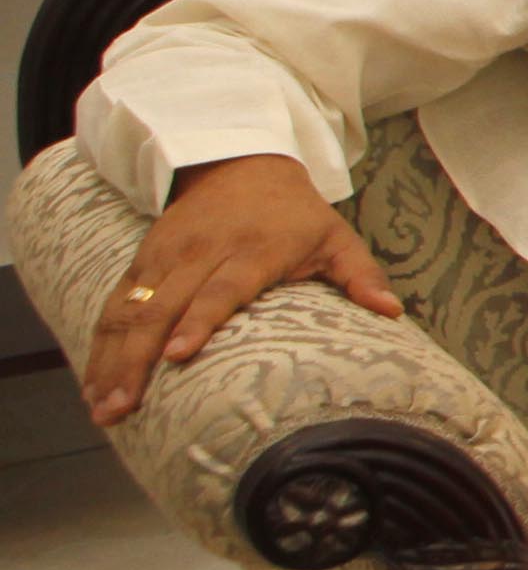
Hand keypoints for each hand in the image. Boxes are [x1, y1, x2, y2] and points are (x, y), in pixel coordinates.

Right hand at [83, 154, 401, 428]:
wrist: (241, 161)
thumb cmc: (296, 213)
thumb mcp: (335, 237)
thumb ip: (360, 275)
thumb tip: (392, 312)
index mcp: (252, 250)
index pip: (221, 290)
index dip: (198, 321)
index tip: (177, 356)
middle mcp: (201, 253)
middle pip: (163, 309)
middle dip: (137, 360)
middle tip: (121, 407)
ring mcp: (166, 257)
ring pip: (130, 311)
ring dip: (111, 360)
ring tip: (102, 407)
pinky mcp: (143, 260)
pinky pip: (117, 305)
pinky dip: (101, 344)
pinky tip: (94, 384)